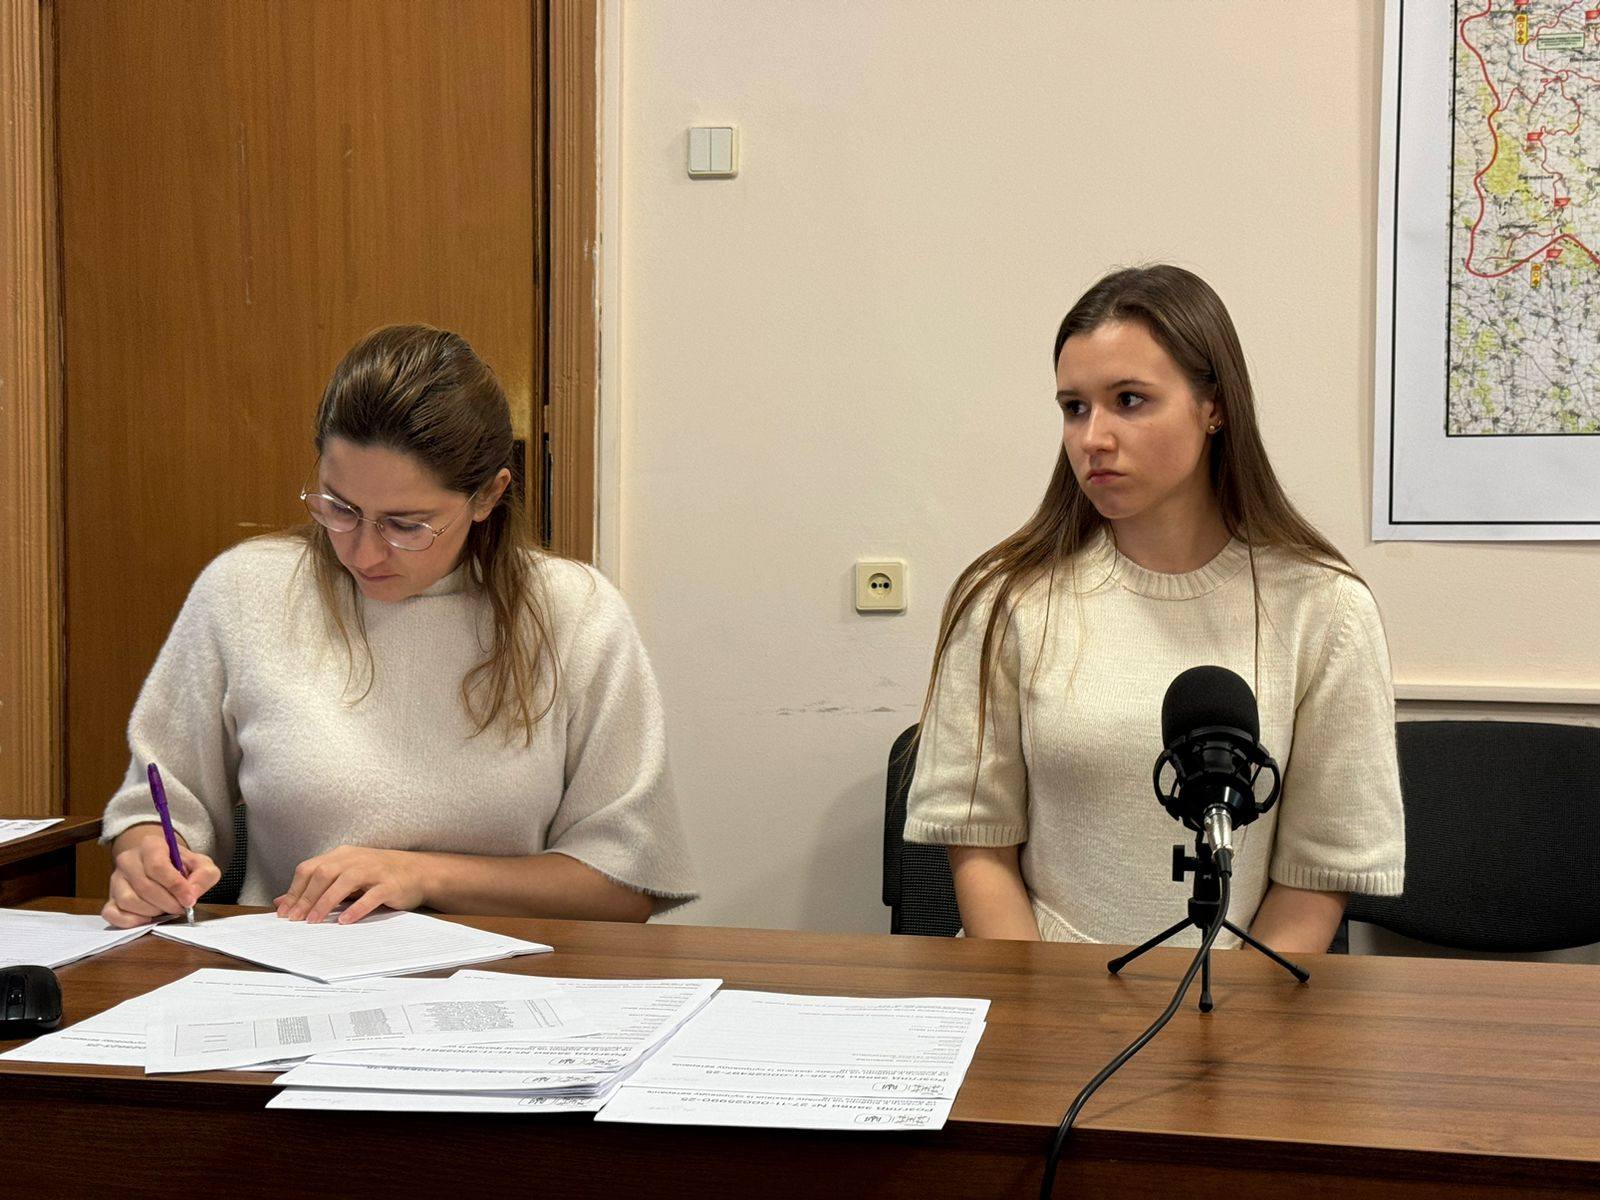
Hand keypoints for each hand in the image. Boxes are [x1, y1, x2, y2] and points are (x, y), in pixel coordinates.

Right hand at [102, 825, 220, 928]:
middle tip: (180, 907)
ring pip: (129, 900)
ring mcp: (116, 879)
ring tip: (165, 908)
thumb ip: (204, 875)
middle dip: (167, 902)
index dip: (175, 886)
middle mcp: (128, 860)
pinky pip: (112, 914)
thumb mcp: (201, 865)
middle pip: (145, 886)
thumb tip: (191, 894)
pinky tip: (147, 918)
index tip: (189, 900)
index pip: (157, 866)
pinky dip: (130, 921)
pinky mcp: (109, 898)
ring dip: (152, 911)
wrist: (162, 867)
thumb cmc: (182, 866)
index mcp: (151, 845)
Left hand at [274, 846, 428, 924]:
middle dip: (306, 897)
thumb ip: (316, 887)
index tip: (284, 912)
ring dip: (325, 902)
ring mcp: (374, 870)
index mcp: (342, 855)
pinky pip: (370, 896)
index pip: (310, 868)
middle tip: (295, 919)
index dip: (295, 890)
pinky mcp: (390, 884)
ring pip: (344, 882)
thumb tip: (283, 901)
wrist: (419, 871)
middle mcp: (356, 859)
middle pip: (323, 873)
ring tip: (314, 921)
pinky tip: (344, 921)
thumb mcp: (345, 876)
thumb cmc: (379, 875)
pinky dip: (356, 908)